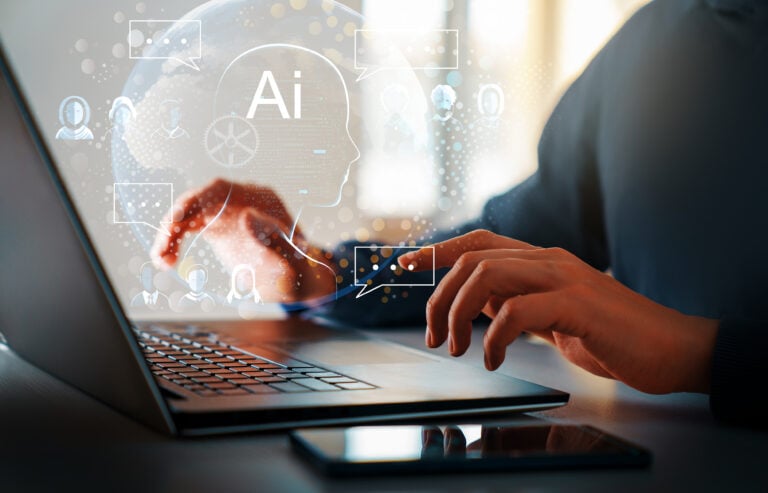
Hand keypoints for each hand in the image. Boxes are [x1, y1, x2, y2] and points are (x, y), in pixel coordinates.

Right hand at [152, 178, 335, 302]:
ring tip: (161, 261)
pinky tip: (166, 261)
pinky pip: (188, 229)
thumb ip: (275, 237)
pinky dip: (174, 243)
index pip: (223, 189)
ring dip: (169, 235)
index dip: (197, 199)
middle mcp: (240, 199)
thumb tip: (246, 216)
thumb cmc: (298, 266)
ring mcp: (227, 211)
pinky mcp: (216, 226)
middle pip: (200, 198)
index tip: (178, 219)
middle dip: (175, 218)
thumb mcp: (293, 255)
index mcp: (262, 198)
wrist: (296, 277)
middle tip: (162, 247)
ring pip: (189, 214)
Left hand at [399, 229, 718, 393]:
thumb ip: (517, 304)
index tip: (405, 265)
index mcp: (541, 261)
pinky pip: (516, 310)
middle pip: (472, 258)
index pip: (478, 242)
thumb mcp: (552, 318)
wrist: (672, 348)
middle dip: (439, 297)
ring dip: (459, 314)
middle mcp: (548, 260)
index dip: (437, 251)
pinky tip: (494, 359)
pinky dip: (494, 336)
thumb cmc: (612, 335)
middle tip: (433, 336)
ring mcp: (564, 277)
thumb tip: (478, 305)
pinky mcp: (578, 303)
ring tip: (457, 349)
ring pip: (487, 274)